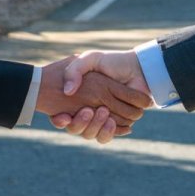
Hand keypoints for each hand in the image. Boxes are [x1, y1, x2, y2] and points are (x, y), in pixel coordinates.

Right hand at [36, 56, 150, 143]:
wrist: (136, 69)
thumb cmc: (112, 62)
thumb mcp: (90, 59)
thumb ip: (75, 70)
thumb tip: (68, 92)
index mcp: (77, 98)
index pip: (61, 115)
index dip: (58, 120)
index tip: (63, 116)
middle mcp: (86, 110)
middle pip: (75, 128)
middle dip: (80, 123)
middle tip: (88, 110)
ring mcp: (100, 119)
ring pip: (90, 134)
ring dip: (95, 126)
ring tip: (104, 112)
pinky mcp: (114, 125)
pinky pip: (105, 136)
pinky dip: (108, 131)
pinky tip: (111, 121)